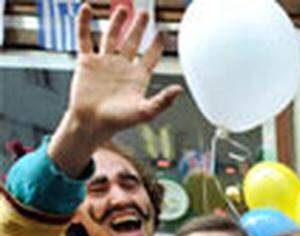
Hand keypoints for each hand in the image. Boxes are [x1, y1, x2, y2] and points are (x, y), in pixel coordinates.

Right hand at [48, 6, 181, 175]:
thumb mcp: (144, 111)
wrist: (92, 123)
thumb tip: (179, 89)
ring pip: (111, 36)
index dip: (157, 45)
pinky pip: (84, 38)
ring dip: (117, 22)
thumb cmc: (118, 121)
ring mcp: (104, 62)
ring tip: (123, 9)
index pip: (150, 56)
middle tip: (145, 13)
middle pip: (132, 42)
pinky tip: (87, 9)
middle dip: (138, 28)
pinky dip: (84, 23)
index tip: (163, 33)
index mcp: (138, 77)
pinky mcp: (86, 61)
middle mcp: (122, 67)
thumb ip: (163, 101)